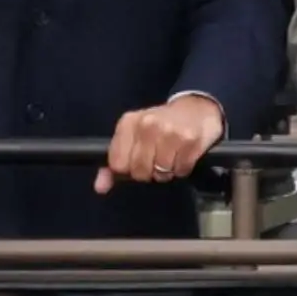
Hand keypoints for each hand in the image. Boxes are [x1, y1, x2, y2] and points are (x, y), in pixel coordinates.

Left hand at [96, 95, 224, 193]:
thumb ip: (114, 163)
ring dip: (167, 171)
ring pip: (161, 174)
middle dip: (149, 171)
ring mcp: (169, 131)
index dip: (128, 169)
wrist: (196, 108)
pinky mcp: (189, 140)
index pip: (118, 164)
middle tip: (157, 157)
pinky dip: (182, 168)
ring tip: (171, 155)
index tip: (137, 160)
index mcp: (128, 122)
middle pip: (140, 172)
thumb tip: (100, 187)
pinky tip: (183, 154)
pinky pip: (181, 171)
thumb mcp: (133, 137)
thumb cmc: (161, 125)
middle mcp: (147, 124)